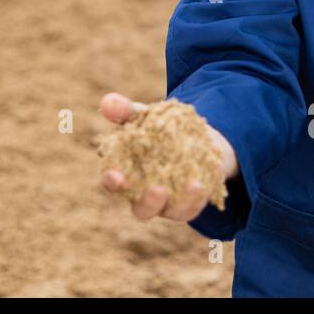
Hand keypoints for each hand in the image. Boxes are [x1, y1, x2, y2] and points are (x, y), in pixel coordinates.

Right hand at [98, 92, 238, 221]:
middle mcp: (145, 196)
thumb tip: (107, 102)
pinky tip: (206, 180)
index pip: (113, 184)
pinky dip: (201, 196)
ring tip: (194, 184)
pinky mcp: (192, 203)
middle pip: (142, 210)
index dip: (112, 181)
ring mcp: (169, 203)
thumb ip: (124, 111)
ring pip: (173, 211)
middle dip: (149, 203)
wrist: (197, 136)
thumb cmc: (160, 128)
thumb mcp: (143, 116)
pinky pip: (196, 206)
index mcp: (126, 175)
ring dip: (183, 201)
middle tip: (158, 189)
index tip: (116, 175)